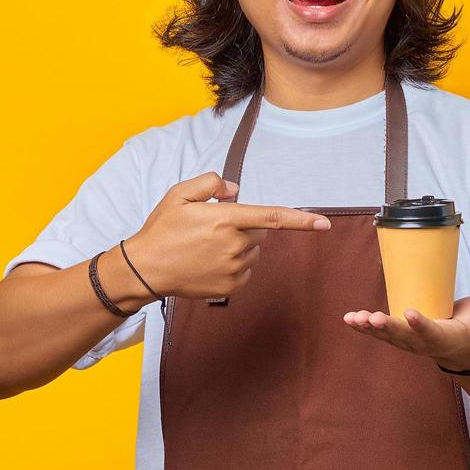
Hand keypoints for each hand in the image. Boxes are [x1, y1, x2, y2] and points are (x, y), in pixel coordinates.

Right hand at [125, 172, 331, 299]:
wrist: (145, 269)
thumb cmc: (162, 230)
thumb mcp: (179, 195)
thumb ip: (210, 183)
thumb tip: (236, 190)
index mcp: (225, 220)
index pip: (272, 218)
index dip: (301, 220)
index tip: (324, 224)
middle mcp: (234, 245)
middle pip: (259, 233)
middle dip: (245, 228)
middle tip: (213, 229)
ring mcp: (233, 269)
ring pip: (252, 252)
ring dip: (239, 247)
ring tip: (206, 247)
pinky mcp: (231, 286)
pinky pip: (245, 271)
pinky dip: (234, 265)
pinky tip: (208, 263)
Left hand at [342, 296, 469, 369]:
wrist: (463, 344)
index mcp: (447, 338)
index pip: (433, 332)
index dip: (421, 324)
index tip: (411, 313)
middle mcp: (425, 343)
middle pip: (405, 337)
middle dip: (389, 328)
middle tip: (374, 319)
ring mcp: (409, 341)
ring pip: (388, 336)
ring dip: (370, 328)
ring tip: (355, 319)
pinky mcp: (400, 334)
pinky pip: (379, 331)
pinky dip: (363, 326)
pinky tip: (349, 319)